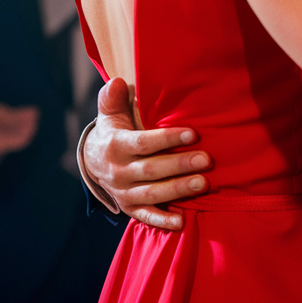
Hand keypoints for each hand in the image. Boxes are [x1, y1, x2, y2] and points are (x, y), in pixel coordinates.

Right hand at [83, 77, 211, 230]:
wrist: (94, 162)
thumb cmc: (113, 131)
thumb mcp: (110, 114)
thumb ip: (112, 99)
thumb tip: (116, 82)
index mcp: (116, 146)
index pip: (144, 143)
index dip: (168, 139)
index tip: (194, 133)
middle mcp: (118, 172)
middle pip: (152, 170)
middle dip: (180, 165)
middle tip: (207, 159)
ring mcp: (124, 192)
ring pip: (152, 193)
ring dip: (178, 190)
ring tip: (204, 183)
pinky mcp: (129, 207)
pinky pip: (145, 216)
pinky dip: (162, 220)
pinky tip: (182, 221)